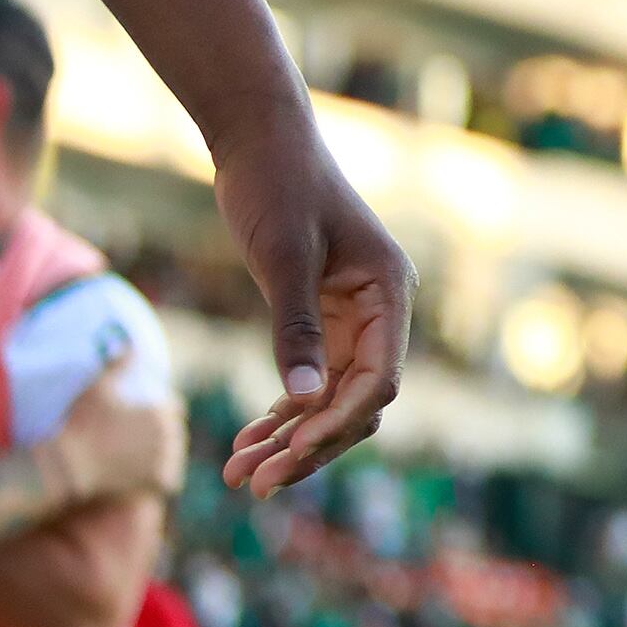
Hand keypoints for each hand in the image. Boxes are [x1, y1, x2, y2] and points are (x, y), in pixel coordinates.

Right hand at [40, 344, 188, 505]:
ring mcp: (167, 459)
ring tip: (138, 463)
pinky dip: (159, 483)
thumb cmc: (80, 425)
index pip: (173, 411)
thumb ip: (118, 363)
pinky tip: (142, 482)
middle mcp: (172, 434)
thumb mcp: (97, 387)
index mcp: (162, 410)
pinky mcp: (160, 482)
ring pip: (173, 457)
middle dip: (160, 438)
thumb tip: (130, 342)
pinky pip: (168, 483)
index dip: (157, 415)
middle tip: (135, 446)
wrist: (68, 467)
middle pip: (174, 435)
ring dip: (162, 459)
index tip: (139, 423)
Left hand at [212, 121, 411, 496]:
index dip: (336, 423)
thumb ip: (294, 327)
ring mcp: (353, 316)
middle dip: (309, 445)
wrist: (260, 142)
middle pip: (356, 400)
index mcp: (388, 292)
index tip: (287, 455)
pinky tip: (249, 438)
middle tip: (255, 483)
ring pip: (331, 398)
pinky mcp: (322, 317)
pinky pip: (311, 380)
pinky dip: (284, 411)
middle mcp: (380, 310)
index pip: (379, 379)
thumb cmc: (277, 186)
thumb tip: (300, 402)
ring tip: (238, 473)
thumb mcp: (283, 256)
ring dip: (290, 437)